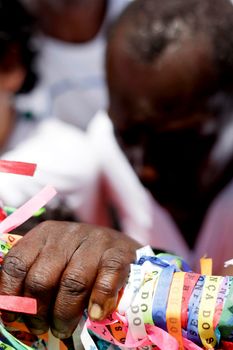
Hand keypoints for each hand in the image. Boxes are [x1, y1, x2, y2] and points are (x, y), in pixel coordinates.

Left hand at [0, 221, 139, 338]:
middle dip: (38, 311)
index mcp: (44, 234)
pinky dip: (99, 301)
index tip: (13, 317)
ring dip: (65, 314)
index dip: (10, 294)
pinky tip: (95, 314)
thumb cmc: (80, 259)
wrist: (120, 248)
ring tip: (64, 328)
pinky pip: (106, 280)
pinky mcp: (119, 252)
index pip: (17, 263)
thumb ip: (35, 276)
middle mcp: (68, 234)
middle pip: (42, 278)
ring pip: (72, 283)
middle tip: (42, 328)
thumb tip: (14, 310)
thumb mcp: (54, 260)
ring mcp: (95, 241)